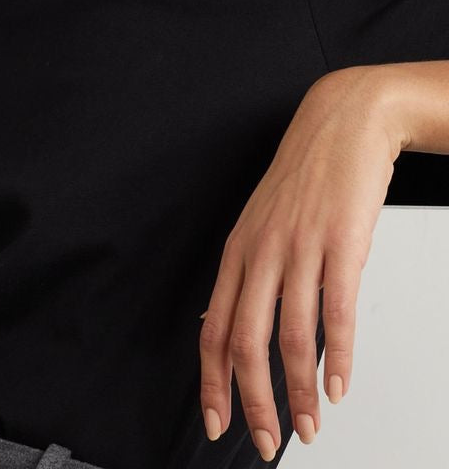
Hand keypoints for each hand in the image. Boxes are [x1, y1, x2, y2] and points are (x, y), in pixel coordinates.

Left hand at [198, 66, 402, 460]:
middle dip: (252, 402)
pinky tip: (338, 385)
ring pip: (290, 336)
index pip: (212, 328)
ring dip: (298, 392)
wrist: (344, 121)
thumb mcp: (262, 219)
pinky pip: (336, 312)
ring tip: (309, 425)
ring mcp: (300, 246)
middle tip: (265, 441)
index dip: (211, 382)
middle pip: (244, 341)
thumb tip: (229, 324)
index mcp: (238, 248)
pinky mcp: (341, 242)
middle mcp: (262, 250)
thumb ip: (248, 271)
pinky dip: (337, 357)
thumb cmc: (307, 172)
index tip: (216, 422)